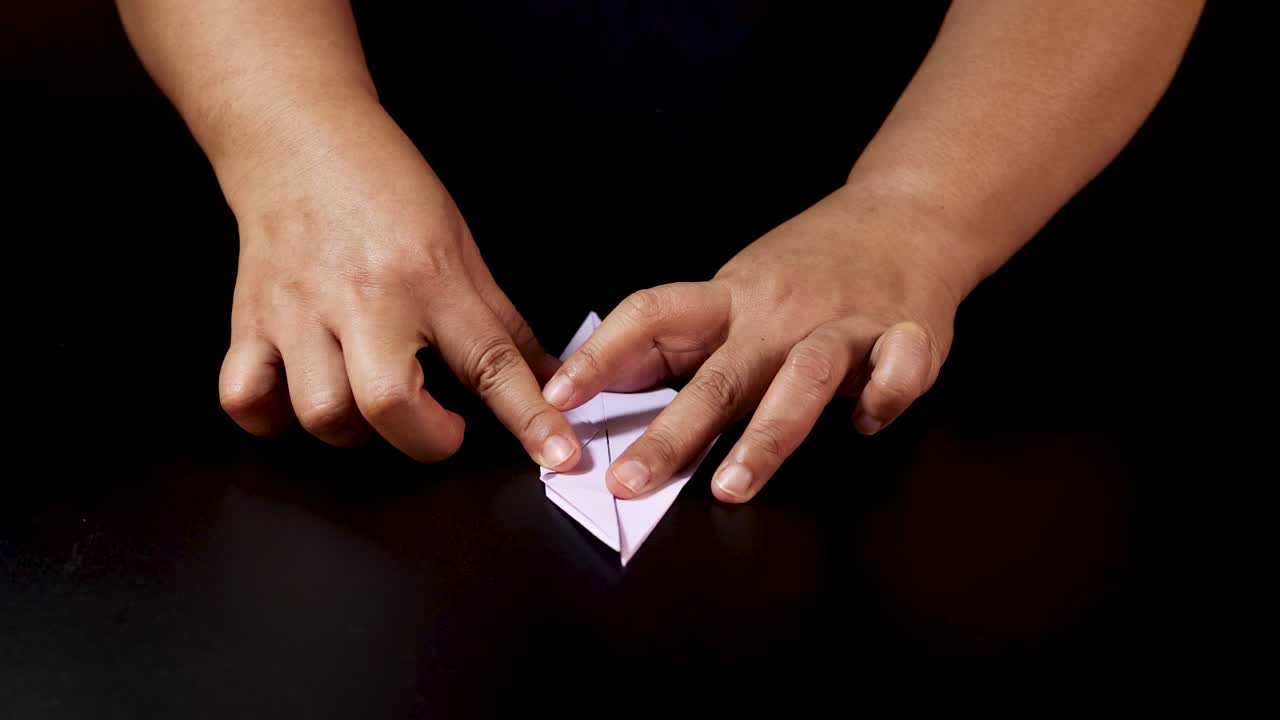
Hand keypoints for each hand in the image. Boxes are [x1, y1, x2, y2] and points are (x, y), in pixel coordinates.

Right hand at [216, 97, 579, 468]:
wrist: (299, 135)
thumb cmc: (385, 186)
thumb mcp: (461, 245)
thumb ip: (501, 321)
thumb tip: (547, 375)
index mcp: (432, 280)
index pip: (492, 362)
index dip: (530, 417)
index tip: (557, 454)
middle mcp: (366, 300)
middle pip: (390, 404)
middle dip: (425, 439)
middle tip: (440, 426)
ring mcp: (301, 312)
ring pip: (321, 413)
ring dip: (353, 431)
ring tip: (369, 406)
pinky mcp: (251, 319)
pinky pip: (245, 397)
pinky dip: (271, 418)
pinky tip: (297, 400)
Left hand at [544, 185, 977, 501]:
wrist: (909, 213)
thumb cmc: (811, 264)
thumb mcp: (741, 287)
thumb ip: (691, 339)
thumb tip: (611, 390)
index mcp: (732, 297)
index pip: (651, 315)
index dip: (601, 357)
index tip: (556, 401)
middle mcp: (780, 312)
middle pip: (718, 375)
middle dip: (670, 434)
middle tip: (628, 482)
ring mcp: (845, 321)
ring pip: (802, 380)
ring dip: (766, 436)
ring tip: (732, 488)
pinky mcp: (908, 332)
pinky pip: (896, 372)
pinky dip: (882, 399)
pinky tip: (864, 425)